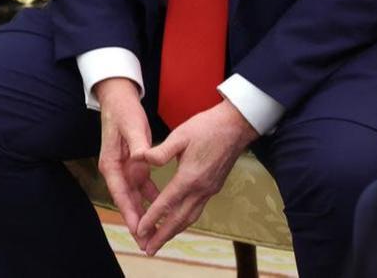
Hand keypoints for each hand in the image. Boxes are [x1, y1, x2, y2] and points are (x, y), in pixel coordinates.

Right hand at [95, 78, 160, 245]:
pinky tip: (162, 207)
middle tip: (148, 243)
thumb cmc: (122, 110)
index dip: (130, 213)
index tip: (139, 230)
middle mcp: (116, 169)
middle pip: (126, 201)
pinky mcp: (134, 164)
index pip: (121, 194)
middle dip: (137, 222)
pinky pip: (143, 186)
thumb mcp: (131, 125)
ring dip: (144, 213)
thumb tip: (144, 158)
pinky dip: (151, 198)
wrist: (118, 97)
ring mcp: (124, 168)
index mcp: (111, 163)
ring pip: (135, 197)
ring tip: (156, 232)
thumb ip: (139, 144)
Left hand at [134, 100, 257, 255]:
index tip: (139, 230)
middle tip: (148, 250)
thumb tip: (141, 158)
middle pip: (179, 219)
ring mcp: (209, 189)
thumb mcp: (180, 134)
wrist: (236, 126)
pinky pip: (197, 210)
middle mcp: (201, 188)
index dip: (151, 218)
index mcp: (190, 177)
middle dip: (162, 236)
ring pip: (190, 217)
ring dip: (174, 231)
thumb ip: (160, 151)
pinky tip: (177, 221)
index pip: (167, 203)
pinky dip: (184, 220)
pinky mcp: (213, 186)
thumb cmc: (207, 127)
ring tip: (160, 241)